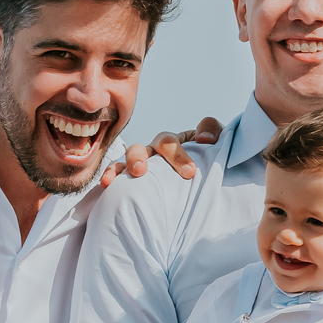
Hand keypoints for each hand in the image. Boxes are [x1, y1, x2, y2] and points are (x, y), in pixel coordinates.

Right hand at [99, 118, 223, 186]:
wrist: (196, 190)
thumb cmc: (204, 166)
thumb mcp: (215, 147)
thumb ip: (213, 133)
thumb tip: (204, 138)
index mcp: (176, 143)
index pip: (174, 141)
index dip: (179, 154)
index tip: (189, 173)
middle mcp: (158, 150)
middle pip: (150, 146)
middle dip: (145, 156)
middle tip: (144, 170)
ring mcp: (143, 163)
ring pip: (134, 154)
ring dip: (131, 161)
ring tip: (133, 173)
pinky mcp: (131, 178)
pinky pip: (117, 173)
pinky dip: (111, 175)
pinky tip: (107, 184)